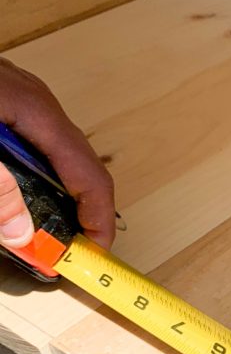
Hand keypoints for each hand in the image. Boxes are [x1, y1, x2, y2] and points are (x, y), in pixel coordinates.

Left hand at [0, 57, 114, 248]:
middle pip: (77, 166)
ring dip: (53, 196)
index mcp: (36, 111)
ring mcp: (19, 100)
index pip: (89, 173)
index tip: (95, 253)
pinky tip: (12, 192)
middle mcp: (36, 103)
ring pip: (54, 156)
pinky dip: (31, 177)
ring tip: (40, 226)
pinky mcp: (3, 103)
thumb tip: (22, 234)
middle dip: (77, 211)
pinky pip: (31, 145)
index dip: (99, 217)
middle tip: (64, 249)